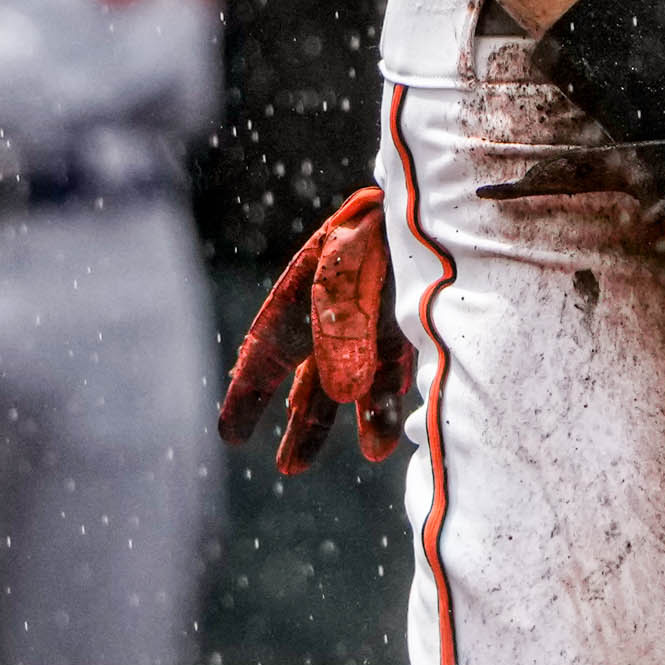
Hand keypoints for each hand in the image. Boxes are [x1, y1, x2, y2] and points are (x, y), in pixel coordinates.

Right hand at [220, 187, 414, 471]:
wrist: (433, 197)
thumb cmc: (379, 222)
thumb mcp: (349, 268)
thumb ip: (342, 330)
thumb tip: (341, 396)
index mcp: (302, 295)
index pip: (266, 352)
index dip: (246, 395)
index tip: (231, 436)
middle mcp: (336, 314)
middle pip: (315, 377)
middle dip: (305, 423)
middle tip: (291, 467)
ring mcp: (376, 320)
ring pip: (363, 381)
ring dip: (365, 417)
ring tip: (374, 452)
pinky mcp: (412, 324)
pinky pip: (399, 371)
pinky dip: (397, 401)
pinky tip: (399, 430)